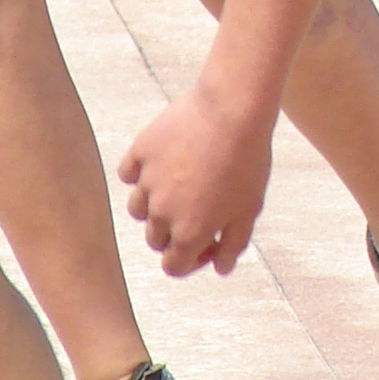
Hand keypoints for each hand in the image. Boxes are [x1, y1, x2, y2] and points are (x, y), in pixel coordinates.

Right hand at [118, 84, 274, 276]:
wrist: (232, 110)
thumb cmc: (247, 161)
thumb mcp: (249, 210)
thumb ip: (232, 245)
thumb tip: (220, 269)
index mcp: (189, 232)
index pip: (173, 266)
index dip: (191, 261)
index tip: (208, 243)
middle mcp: (162, 212)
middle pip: (155, 239)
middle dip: (174, 232)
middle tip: (198, 209)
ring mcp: (147, 181)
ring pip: (138, 208)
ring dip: (154, 205)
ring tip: (180, 185)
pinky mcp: (140, 152)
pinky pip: (129, 172)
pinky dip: (140, 173)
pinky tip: (161, 163)